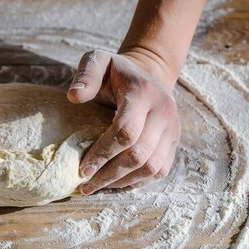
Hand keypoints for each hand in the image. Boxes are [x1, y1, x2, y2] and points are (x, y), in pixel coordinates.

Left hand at [67, 49, 180, 194]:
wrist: (148, 73)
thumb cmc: (116, 71)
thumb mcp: (98, 61)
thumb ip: (86, 75)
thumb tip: (74, 97)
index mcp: (144, 93)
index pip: (126, 131)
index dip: (103, 153)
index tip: (82, 169)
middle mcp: (164, 112)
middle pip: (139, 155)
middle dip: (110, 174)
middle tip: (85, 186)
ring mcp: (173, 129)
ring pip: (152, 168)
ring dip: (123, 182)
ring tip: (97, 187)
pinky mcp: (174, 142)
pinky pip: (160, 171)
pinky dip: (137, 181)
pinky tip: (115, 183)